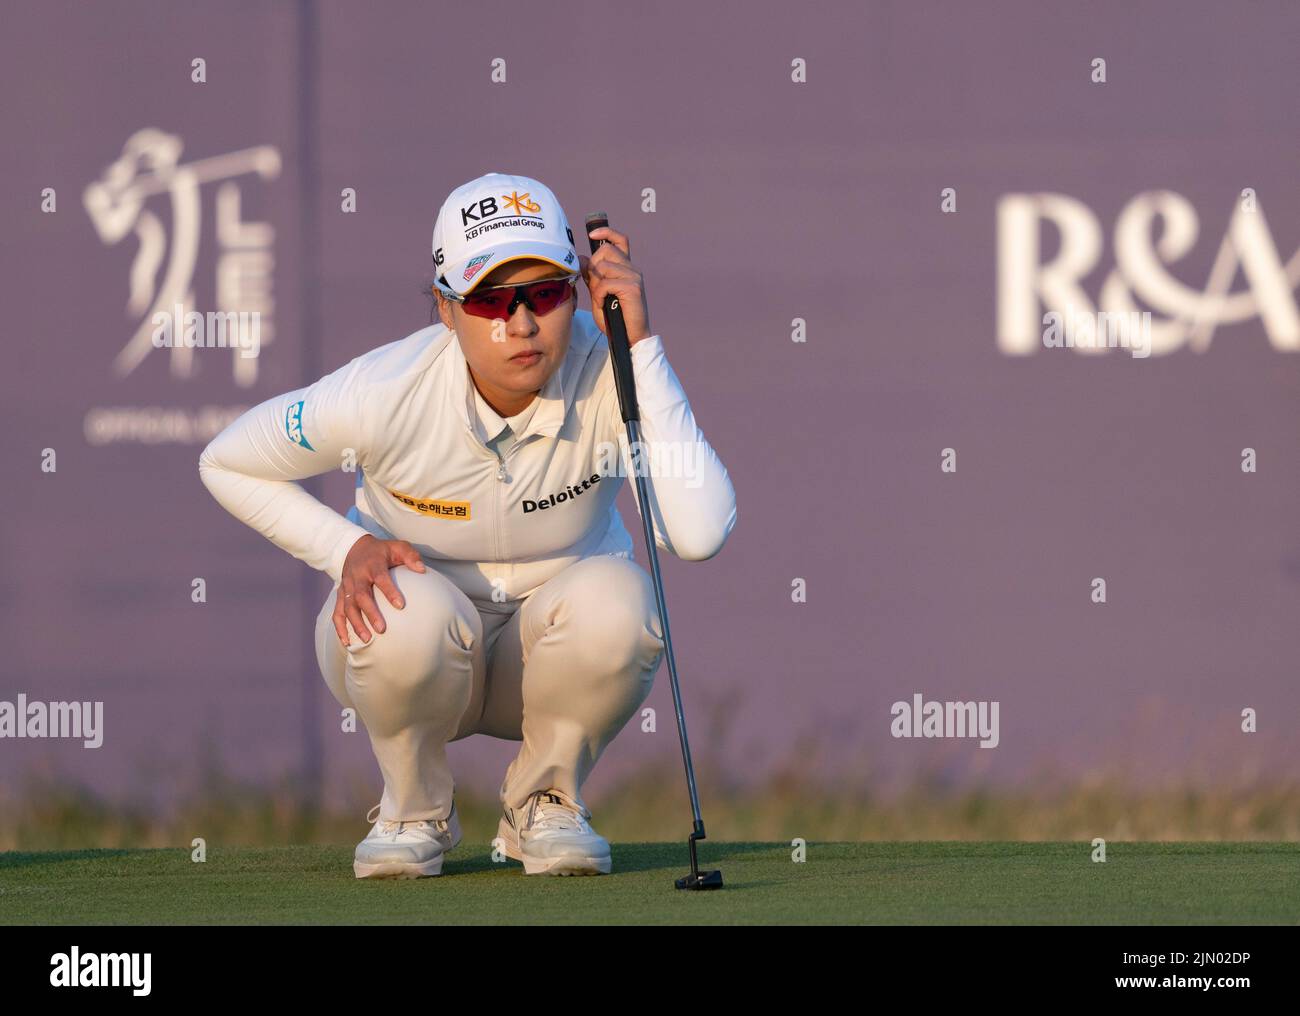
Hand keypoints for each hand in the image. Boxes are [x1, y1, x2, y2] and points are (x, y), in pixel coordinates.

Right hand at [333, 535, 425, 645]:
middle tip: (382, 629)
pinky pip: (337, 613)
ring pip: (348, 607)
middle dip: (370, 613)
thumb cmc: (381, 551)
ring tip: (367, 640)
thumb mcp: (397, 547)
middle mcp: (357, 576)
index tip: (401, 606)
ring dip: (355, 624)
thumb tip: (422, 570)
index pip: (380, 577)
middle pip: (361, 596)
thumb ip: (410, 556)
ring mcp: (347, 586)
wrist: (354, 548)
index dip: (389, 591)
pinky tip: (347, 642)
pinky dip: (340, 628)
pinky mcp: (341, 595)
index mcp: (372, 564)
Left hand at [578, 225, 650, 344]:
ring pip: (604, 266)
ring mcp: (634, 276)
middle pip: (606, 250)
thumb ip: (592, 276)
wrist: (629, 337)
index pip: (620, 240)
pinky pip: (605, 283)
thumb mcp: (598, 293)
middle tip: (594, 287)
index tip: (592, 235)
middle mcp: (632, 268)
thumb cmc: (614, 317)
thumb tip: (582, 258)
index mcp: (626, 267)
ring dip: (595, 284)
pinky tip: (604, 304)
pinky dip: (599, 294)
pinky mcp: (633, 287)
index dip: (606, 232)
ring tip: (600, 299)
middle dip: (593, 267)